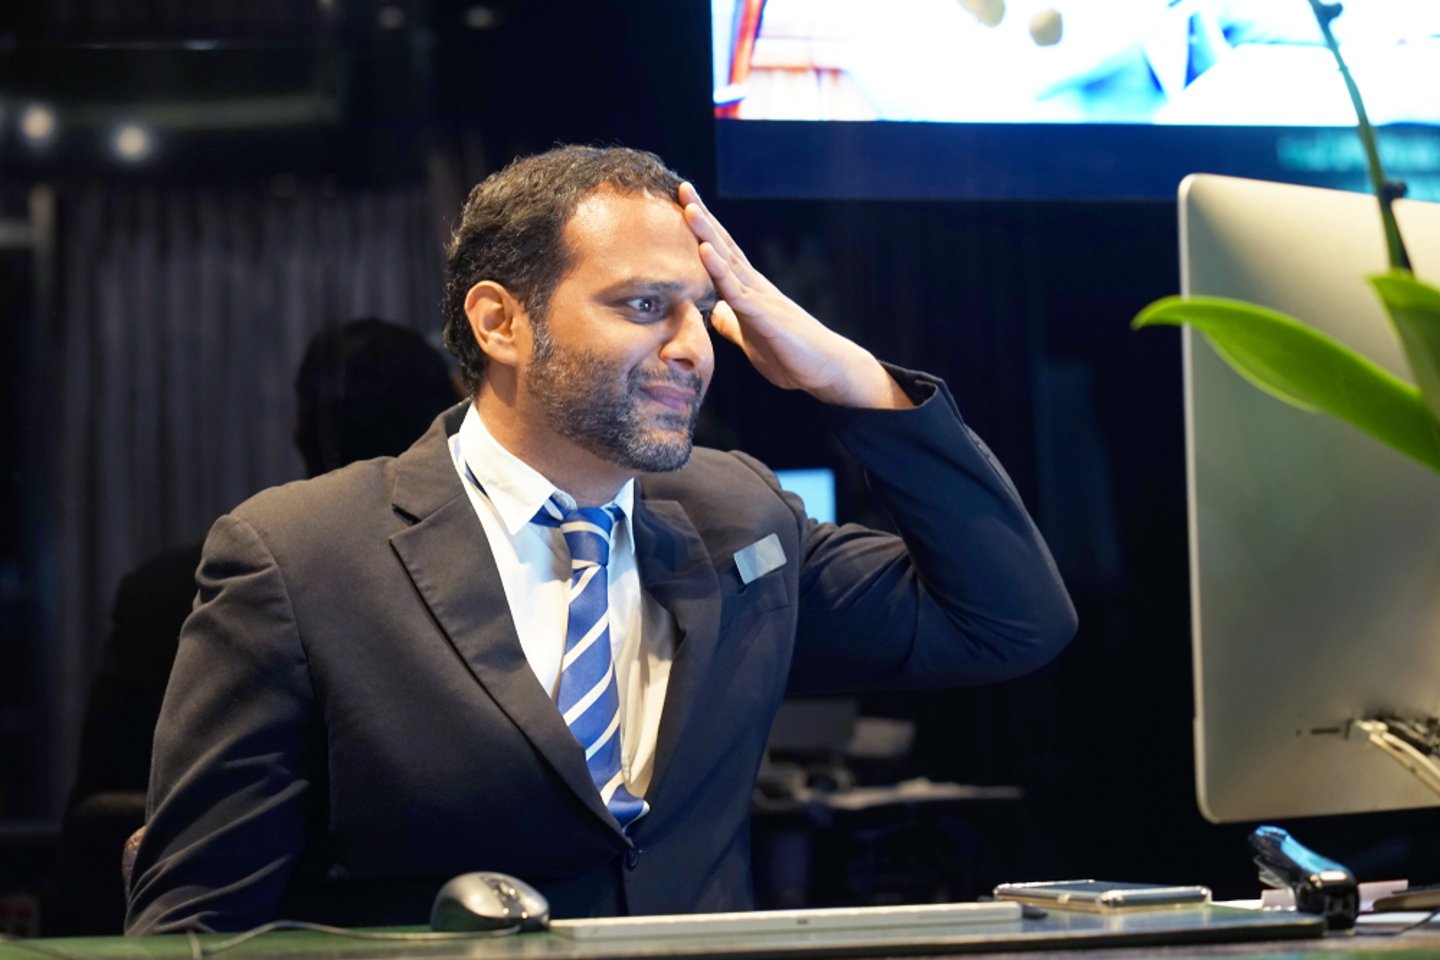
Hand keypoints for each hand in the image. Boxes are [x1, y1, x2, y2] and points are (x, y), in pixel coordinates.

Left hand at [679, 182, 911, 409]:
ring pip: (728, 261)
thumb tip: (713, 312)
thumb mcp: (750, 338)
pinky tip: (706, 251)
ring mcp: (761, 298)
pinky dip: (719, 270)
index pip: (722, 254)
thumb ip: (732, 323)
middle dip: (702, 219)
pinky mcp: (765, 316)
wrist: (827, 371)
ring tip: (690, 209)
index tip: (684, 206)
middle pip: (723, 247)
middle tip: (684, 189)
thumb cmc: (792, 355)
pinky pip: (736, 291)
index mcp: (749, 292)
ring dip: (708, 235)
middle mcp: (755, 287)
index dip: (702, 231)